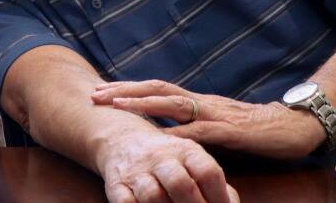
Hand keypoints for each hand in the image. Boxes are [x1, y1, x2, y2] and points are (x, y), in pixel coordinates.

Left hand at [92, 80, 324, 158]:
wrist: (294, 126)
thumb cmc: (255, 128)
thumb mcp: (218, 124)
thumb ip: (193, 125)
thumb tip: (165, 133)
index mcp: (197, 102)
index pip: (157, 90)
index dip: (128, 89)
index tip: (101, 90)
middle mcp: (202, 103)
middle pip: (157, 90)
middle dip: (124, 91)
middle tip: (96, 94)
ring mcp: (216, 114)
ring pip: (174, 104)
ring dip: (144, 103)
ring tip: (118, 104)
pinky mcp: (232, 131)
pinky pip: (202, 132)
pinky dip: (181, 135)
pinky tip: (162, 139)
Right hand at [96, 125, 238, 202]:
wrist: (122, 139)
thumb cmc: (168, 159)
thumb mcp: (192, 160)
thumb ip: (214, 183)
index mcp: (186, 150)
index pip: (208, 172)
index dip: (220, 197)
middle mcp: (160, 157)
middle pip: (180, 183)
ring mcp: (136, 171)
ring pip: (152, 195)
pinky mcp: (116, 184)